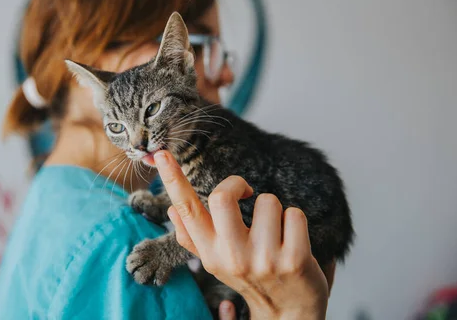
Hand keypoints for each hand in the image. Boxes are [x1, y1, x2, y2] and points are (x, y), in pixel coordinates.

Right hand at [154, 150, 331, 319]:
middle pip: (222, 196)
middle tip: (247, 192)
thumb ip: (194, 237)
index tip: (161, 153)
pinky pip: (293, 214)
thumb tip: (171, 210)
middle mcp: (231, 256)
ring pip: (267, 200)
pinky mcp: (293, 260)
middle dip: (238, 183)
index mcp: (209, 252)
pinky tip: (292, 239)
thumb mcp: (217, 262)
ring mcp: (262, 259)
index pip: (186, 209)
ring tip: (274, 231)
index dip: (172, 178)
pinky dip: (295, 220)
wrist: (289, 314)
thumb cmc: (252, 278)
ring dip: (274, 209)